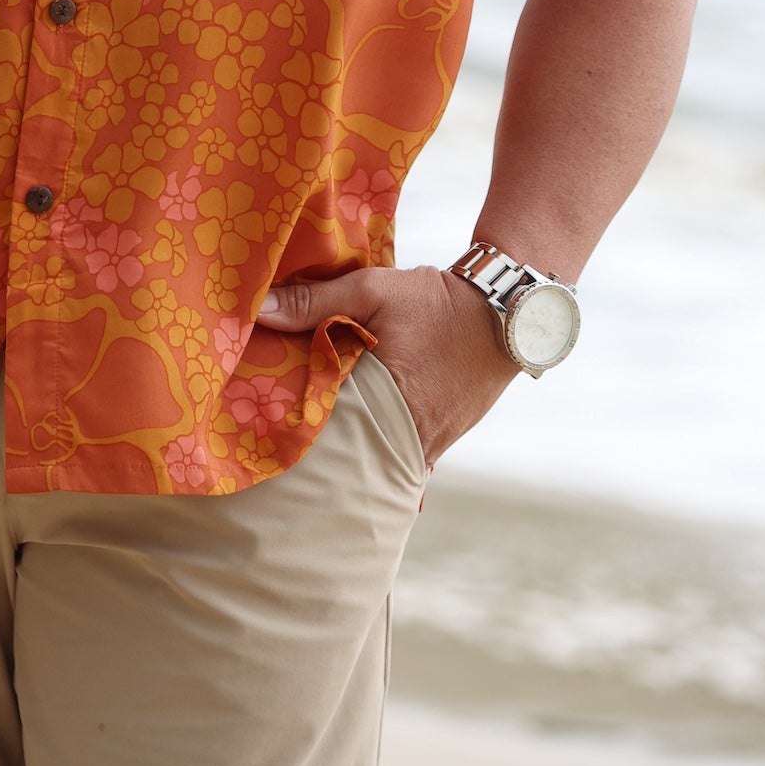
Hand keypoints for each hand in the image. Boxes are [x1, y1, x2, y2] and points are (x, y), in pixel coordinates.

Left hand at [257, 265, 516, 468]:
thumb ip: (314, 301)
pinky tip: (361, 468)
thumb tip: (258, 308)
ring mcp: (431, 444)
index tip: (265, 448)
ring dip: (355, 464)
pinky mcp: (443, 440)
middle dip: (323, 468)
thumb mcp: (373, 290)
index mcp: (385, 403)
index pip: (328, 440)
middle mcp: (410, 436)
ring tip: (314, 471)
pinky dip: (383, 461)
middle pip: (354, 465)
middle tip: (281, 475)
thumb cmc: (436, 301)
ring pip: (381, 468)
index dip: (297, 445)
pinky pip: (406, 462)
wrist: (506, 312)